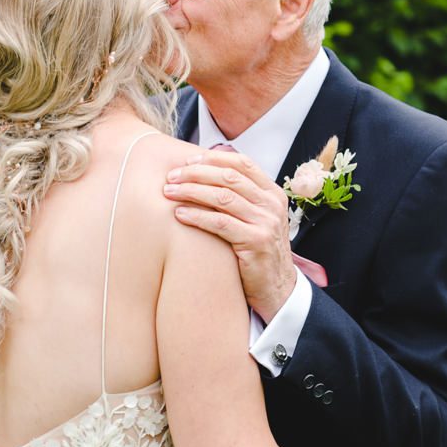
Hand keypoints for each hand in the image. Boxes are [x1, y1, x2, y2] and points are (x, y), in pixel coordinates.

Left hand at [162, 147, 298, 319]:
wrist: (277, 287)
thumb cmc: (257, 251)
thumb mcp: (256, 219)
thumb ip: (241, 197)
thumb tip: (206, 173)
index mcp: (273, 193)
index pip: (243, 163)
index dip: (213, 158)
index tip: (188, 161)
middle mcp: (272, 204)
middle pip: (229, 177)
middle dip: (196, 173)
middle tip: (171, 176)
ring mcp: (266, 223)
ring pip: (223, 197)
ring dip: (191, 191)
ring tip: (169, 192)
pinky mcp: (256, 242)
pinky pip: (220, 223)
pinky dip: (197, 216)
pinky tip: (179, 214)